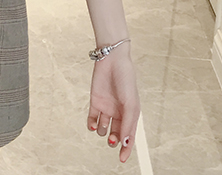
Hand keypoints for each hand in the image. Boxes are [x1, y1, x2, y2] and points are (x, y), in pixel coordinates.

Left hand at [87, 46, 140, 162]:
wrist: (112, 61)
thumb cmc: (126, 81)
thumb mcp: (131, 104)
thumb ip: (128, 125)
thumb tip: (125, 144)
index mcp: (130, 114)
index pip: (129, 137)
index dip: (126, 149)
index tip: (122, 159)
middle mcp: (118, 113)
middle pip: (116, 135)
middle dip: (114, 141)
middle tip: (112, 140)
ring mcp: (106, 108)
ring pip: (102, 129)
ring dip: (102, 132)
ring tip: (103, 126)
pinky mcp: (95, 102)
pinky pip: (91, 118)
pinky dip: (91, 124)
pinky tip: (92, 124)